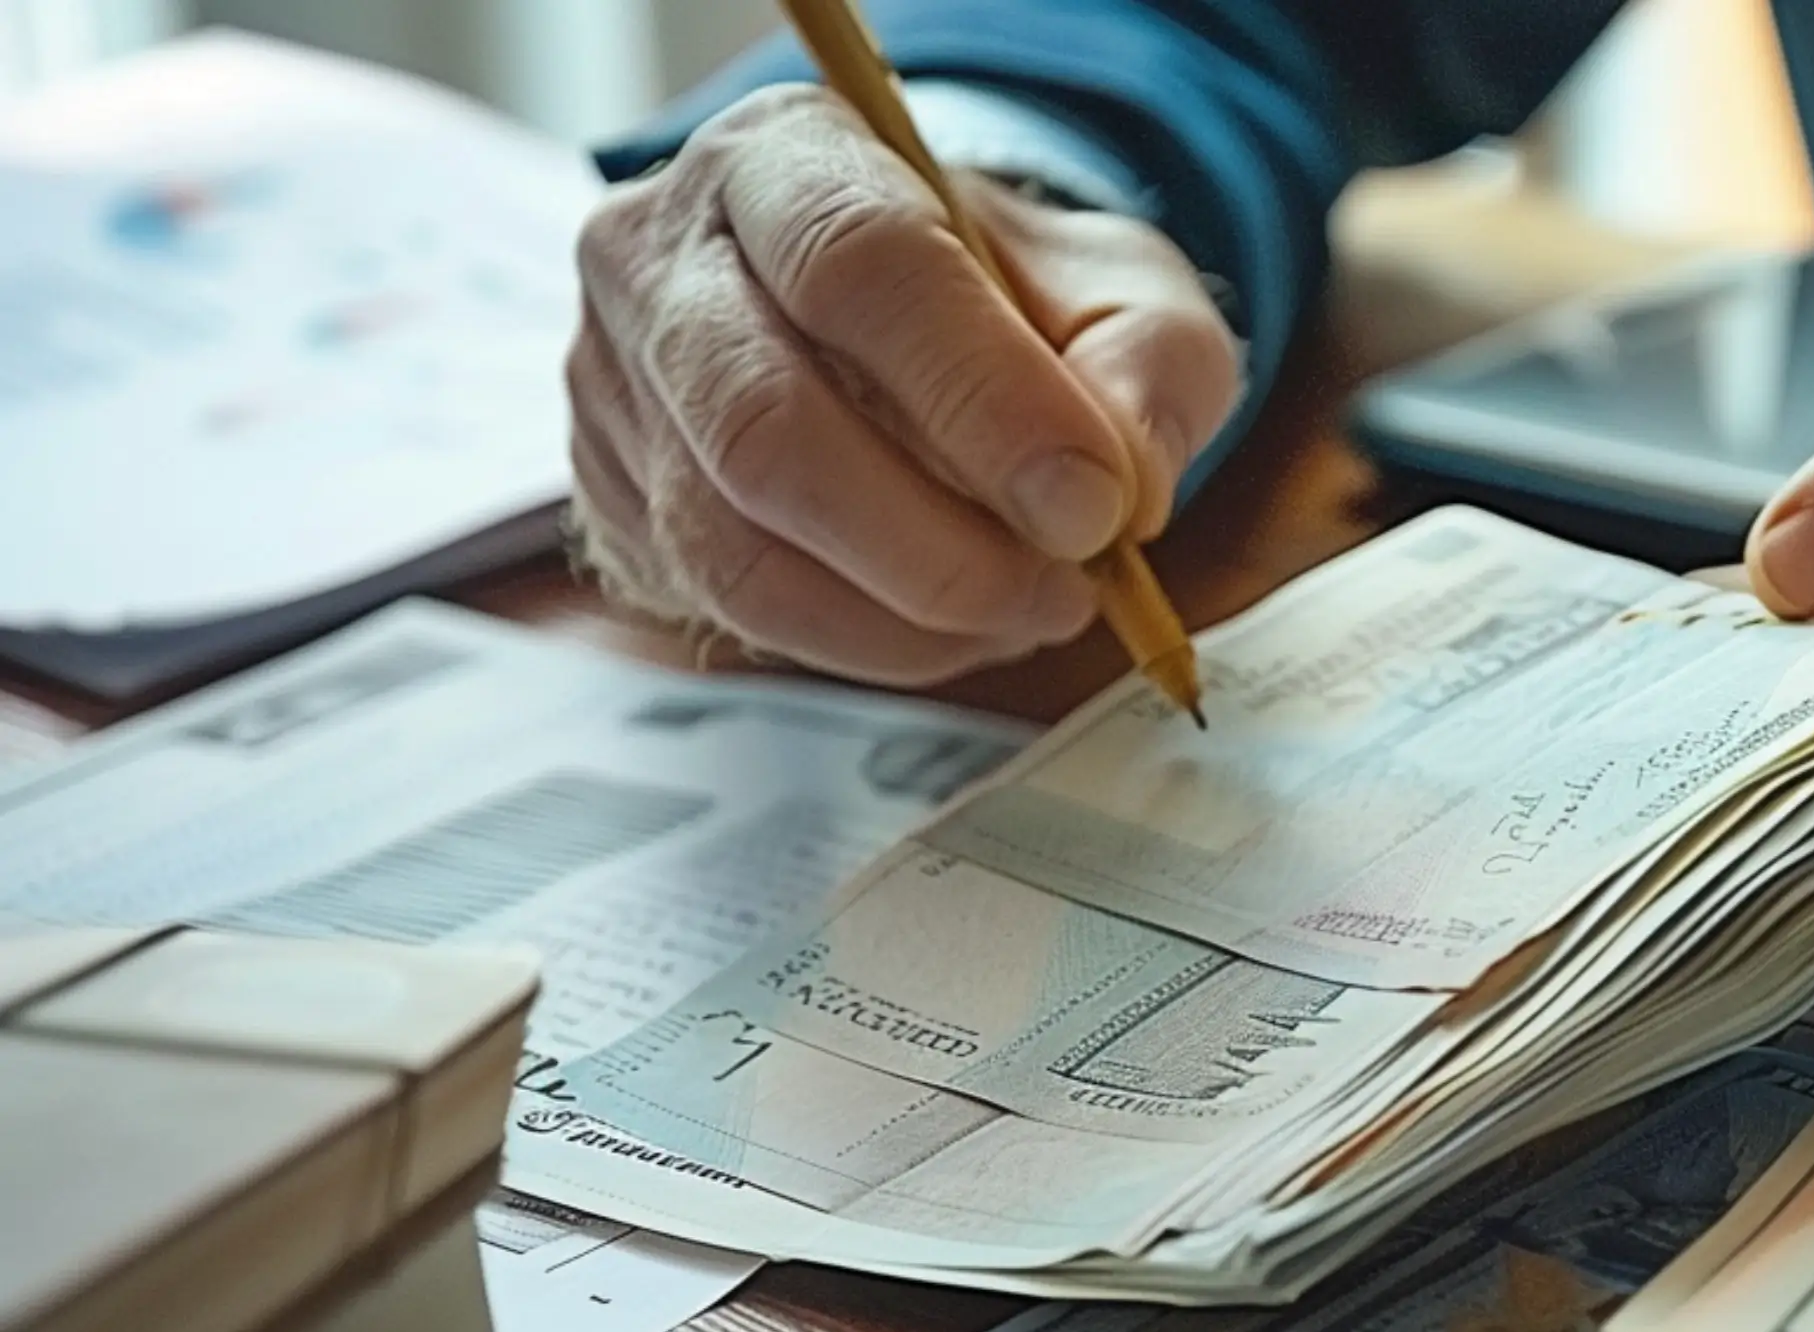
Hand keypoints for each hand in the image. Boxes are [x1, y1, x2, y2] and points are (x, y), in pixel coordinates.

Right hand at [567, 84, 1241, 683]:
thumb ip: (1147, 368)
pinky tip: (951, 625)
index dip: (980, 398)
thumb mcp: (1122, 296)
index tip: (1092, 505)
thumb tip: (1123, 487)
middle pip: (766, 425)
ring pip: (735, 540)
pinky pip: (730, 603)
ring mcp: (617, 381)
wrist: (907, 331)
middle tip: (1066, 590)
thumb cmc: (1011, 302)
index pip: (860, 264)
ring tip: (1027, 612)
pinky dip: (864, 642)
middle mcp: (662, 253)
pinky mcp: (613, 495)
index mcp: (787, 155)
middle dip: (937, 545)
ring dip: (907, 615)